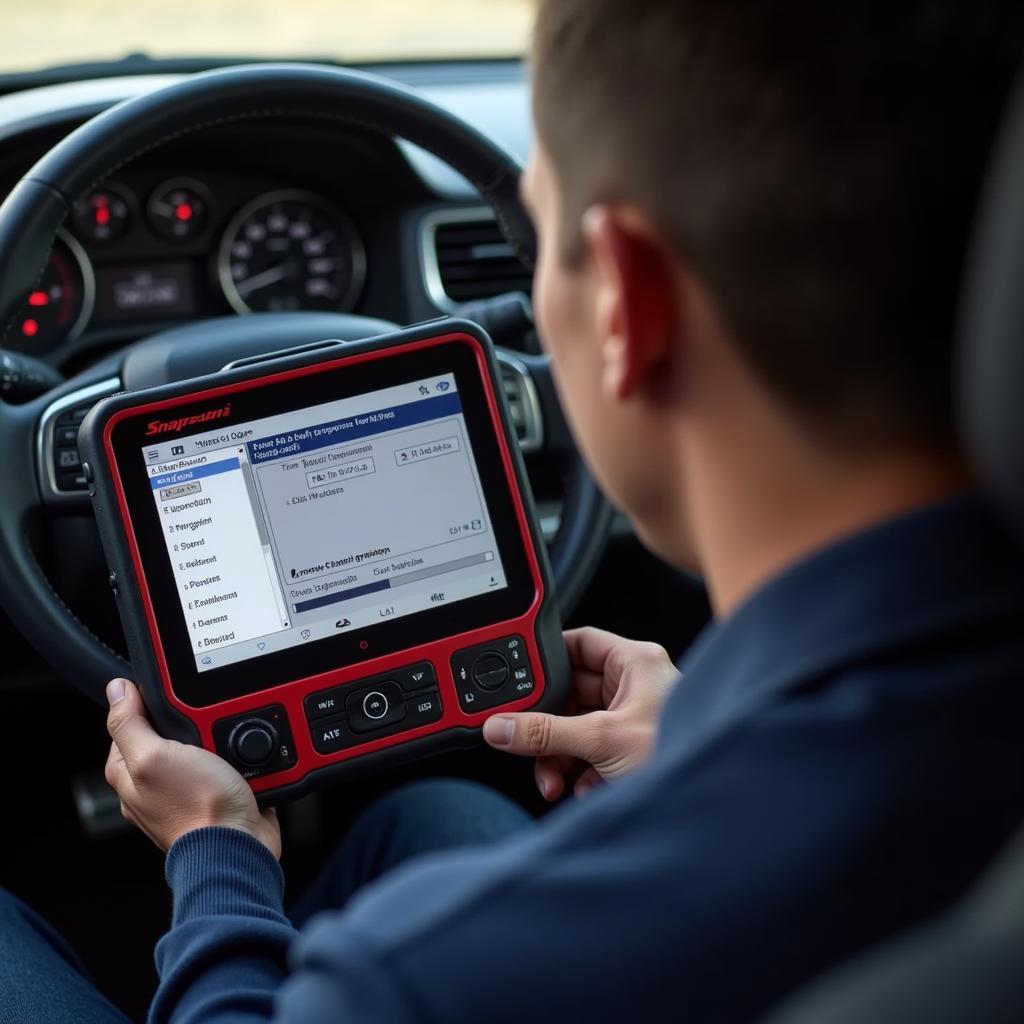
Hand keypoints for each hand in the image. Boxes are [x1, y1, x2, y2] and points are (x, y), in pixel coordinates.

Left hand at [104, 678, 280, 856]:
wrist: (240, 845)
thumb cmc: (196, 810)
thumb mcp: (154, 757)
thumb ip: (131, 724)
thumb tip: (116, 691)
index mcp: (129, 776)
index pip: (129, 726)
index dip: (148, 709)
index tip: (171, 706)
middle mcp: (156, 784)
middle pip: (170, 734)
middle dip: (191, 724)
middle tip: (204, 731)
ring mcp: (189, 790)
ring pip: (203, 747)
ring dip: (220, 739)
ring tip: (228, 748)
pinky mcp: (219, 795)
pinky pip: (230, 763)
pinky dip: (239, 758)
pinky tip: (243, 761)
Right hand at [483, 627, 678, 800]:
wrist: (714, 806)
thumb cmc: (681, 752)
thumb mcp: (601, 740)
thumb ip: (545, 733)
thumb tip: (501, 726)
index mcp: (635, 662)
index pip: (579, 644)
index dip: (546, 659)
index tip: (519, 680)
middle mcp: (637, 685)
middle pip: (573, 694)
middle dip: (550, 727)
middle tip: (530, 745)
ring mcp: (638, 718)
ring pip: (581, 728)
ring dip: (561, 756)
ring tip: (555, 781)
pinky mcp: (637, 750)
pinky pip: (596, 754)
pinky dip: (583, 773)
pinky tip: (583, 788)